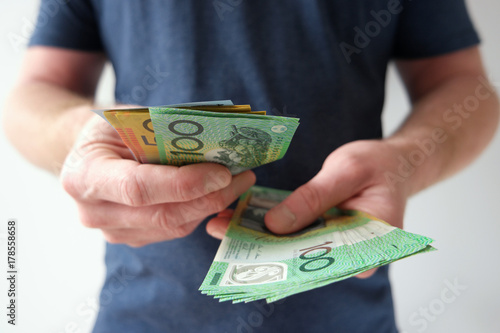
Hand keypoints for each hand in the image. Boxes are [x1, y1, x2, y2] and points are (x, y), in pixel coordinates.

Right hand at [60, 115, 255, 246]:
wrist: (87, 153)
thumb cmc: (111, 129)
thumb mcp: (128, 117)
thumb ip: (162, 131)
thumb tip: (217, 142)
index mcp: (84, 176)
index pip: (139, 188)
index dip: (184, 184)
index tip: (222, 173)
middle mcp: (94, 211)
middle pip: (162, 214)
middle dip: (209, 197)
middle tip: (243, 177)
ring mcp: (113, 231)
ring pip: (173, 227)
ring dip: (211, 206)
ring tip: (238, 182)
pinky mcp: (133, 237)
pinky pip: (173, 230)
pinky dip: (199, 212)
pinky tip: (218, 194)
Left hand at [207, 140, 407, 277]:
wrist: (393, 163)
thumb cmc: (379, 165)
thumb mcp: (347, 172)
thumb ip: (314, 198)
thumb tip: (274, 226)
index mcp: (370, 248)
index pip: (322, 262)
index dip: (283, 257)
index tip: (248, 248)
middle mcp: (352, 256)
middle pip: (303, 258)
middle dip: (263, 246)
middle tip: (224, 234)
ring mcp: (337, 248)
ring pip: (295, 249)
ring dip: (262, 236)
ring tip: (224, 224)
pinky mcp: (324, 235)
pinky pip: (296, 235)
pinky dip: (272, 225)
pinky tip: (243, 215)